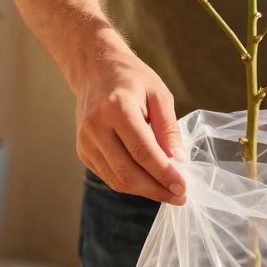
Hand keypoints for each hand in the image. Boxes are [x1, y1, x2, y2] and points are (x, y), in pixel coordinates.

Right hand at [72, 48, 185, 204]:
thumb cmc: (131, 79)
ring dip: (145, 191)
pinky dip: (130, 183)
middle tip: (179, 196)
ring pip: (117, 180)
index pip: (142, 151)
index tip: (183, 188)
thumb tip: (179, 161)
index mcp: (117, 108)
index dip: (163, 174)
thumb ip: (169, 128)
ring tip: (167, 192)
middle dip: (156, 189)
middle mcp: (95, 127)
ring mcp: (85, 141)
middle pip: (127, 172)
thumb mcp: (159, 94)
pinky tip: (148, 181)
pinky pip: (109, 176)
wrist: (95, 69)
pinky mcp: (83, 151)